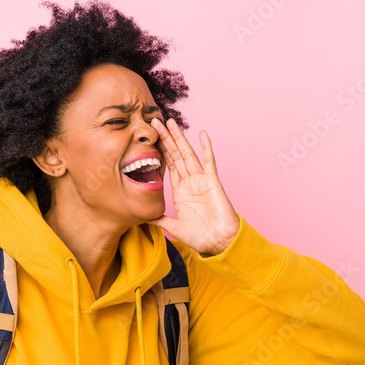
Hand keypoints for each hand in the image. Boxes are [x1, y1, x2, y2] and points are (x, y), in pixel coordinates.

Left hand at [148, 117, 239, 255]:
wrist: (219, 243)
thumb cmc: (200, 237)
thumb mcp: (174, 227)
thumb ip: (161, 220)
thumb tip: (145, 218)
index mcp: (180, 191)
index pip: (168, 166)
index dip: (159, 151)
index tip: (151, 138)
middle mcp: (189, 182)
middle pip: (175, 155)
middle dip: (165, 138)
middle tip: (155, 121)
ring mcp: (201, 180)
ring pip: (188, 153)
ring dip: (179, 138)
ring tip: (171, 122)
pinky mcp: (212, 181)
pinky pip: (209, 161)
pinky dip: (206, 147)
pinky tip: (202, 134)